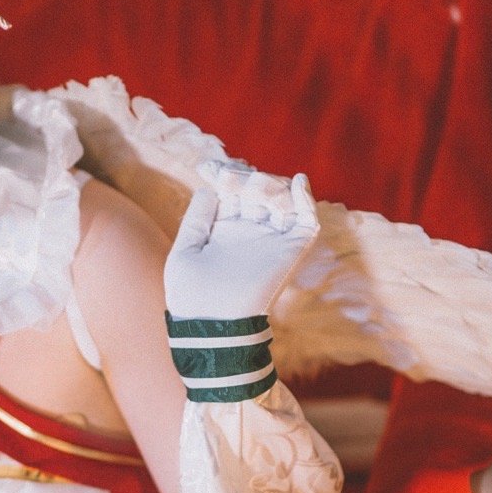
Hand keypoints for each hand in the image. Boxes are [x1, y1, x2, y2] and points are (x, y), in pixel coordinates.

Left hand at [165, 163, 319, 319]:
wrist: (209, 324)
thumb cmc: (190, 294)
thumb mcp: (185, 251)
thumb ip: (197, 219)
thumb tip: (208, 187)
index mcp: (224, 229)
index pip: (232, 191)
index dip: (225, 174)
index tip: (210, 168)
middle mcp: (249, 232)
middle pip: (258, 190)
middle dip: (246, 177)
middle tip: (230, 177)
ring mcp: (270, 240)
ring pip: (281, 199)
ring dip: (272, 184)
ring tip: (255, 184)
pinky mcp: (290, 251)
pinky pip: (306, 222)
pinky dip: (306, 200)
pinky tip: (298, 182)